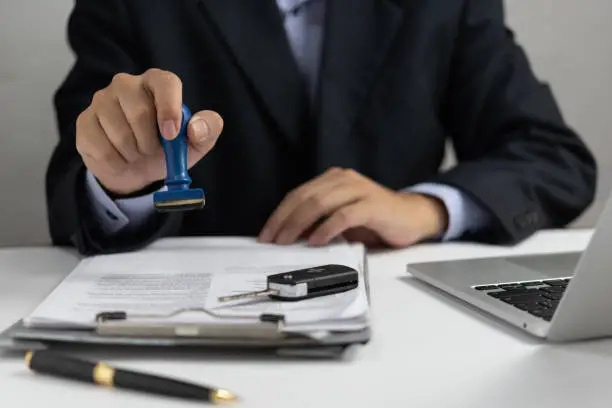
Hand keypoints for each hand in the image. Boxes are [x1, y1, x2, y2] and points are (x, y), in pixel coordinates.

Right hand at [76, 68, 223, 195]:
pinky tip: (120, 159)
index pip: (165, 83)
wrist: (136, 169)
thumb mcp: (194, 144)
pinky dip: (117, 163)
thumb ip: (206, 131)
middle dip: (150, 142)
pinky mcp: (85, 121)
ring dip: (134, 154)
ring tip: (137, 153)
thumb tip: (196, 129)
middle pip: (139, 112)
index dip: (169, 108)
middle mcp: (127, 85)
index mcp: (157, 83)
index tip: (171, 135)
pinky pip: (101, 148)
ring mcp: (102, 100)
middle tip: (152, 150)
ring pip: (119, 133)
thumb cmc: (167, 149)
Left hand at [258, 168, 448, 246]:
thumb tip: (288, 237)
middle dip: (284, 220)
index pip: (298, 194)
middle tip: (272, 241)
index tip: (265, 235)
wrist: (412, 217)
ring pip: (320, 203)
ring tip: (287, 242)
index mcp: (333, 179)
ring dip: (299, 224)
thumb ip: (317, 222)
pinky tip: (316, 241)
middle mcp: (343, 179)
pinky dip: (326, 229)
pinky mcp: (372, 205)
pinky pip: (343, 215)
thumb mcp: (340, 220)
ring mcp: (358, 190)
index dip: (279, 214)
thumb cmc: (374, 220)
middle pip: (305, 197)